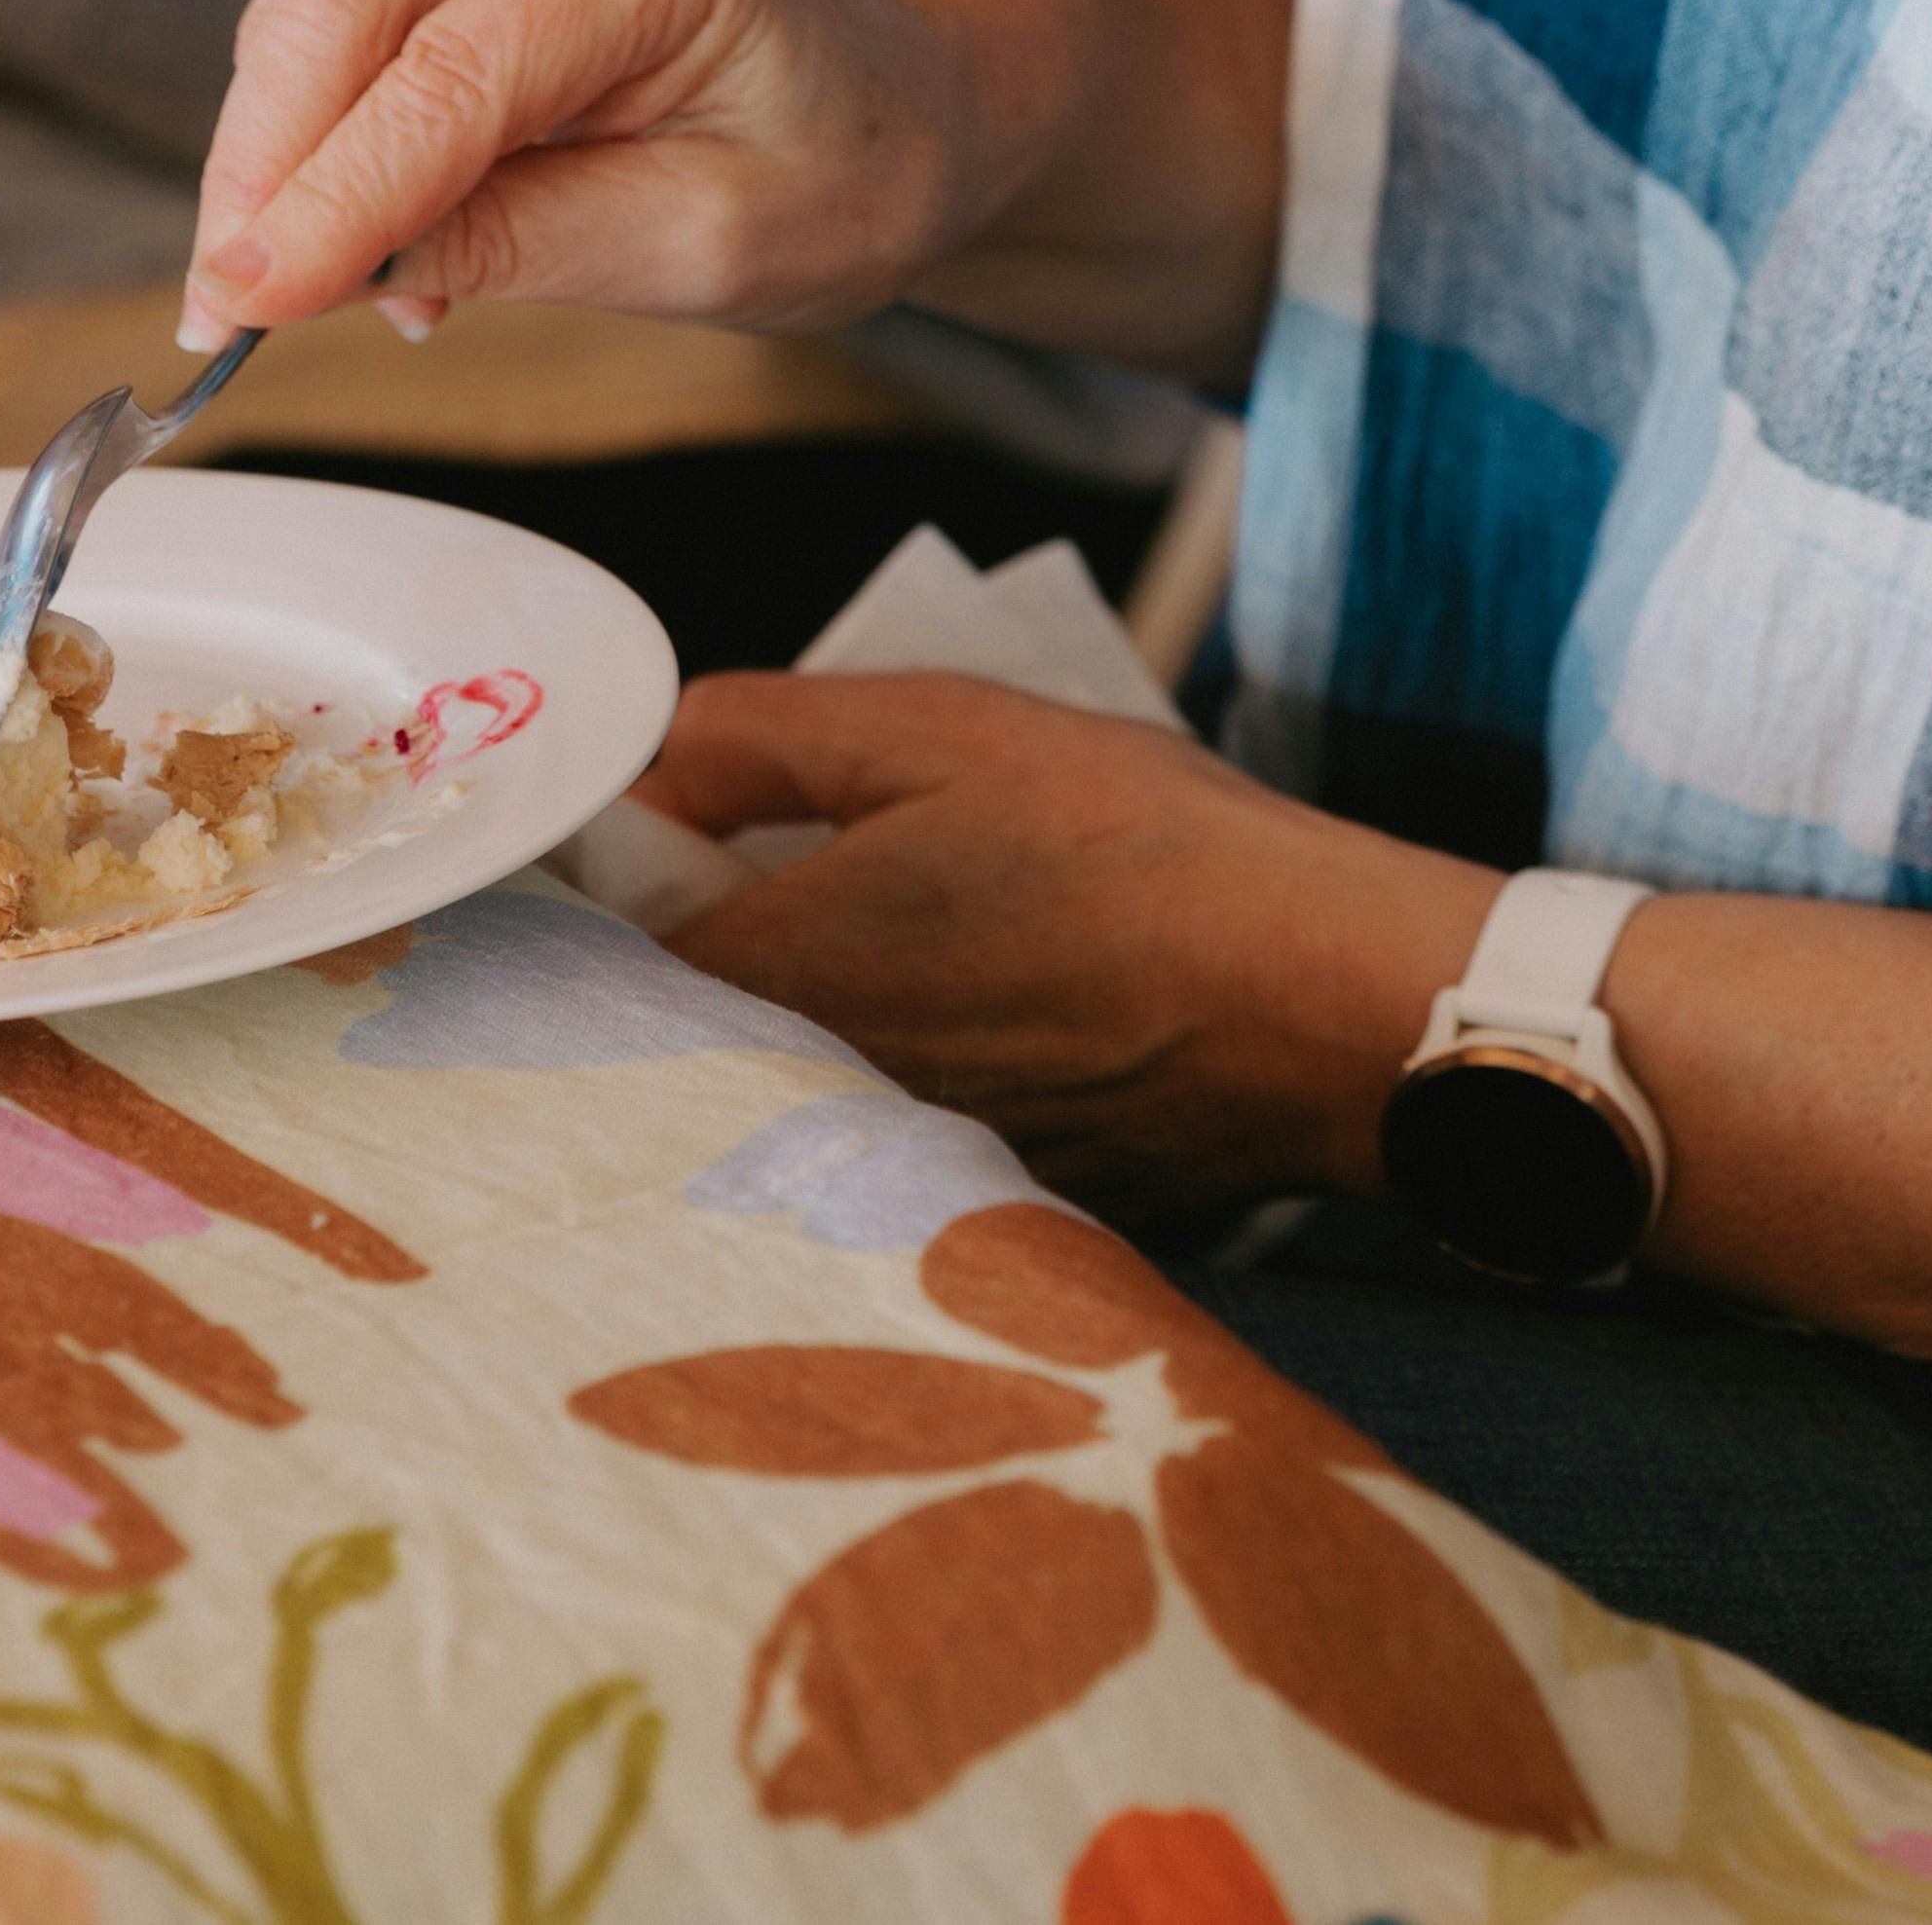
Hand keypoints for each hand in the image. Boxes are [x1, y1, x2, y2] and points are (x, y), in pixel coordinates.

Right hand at [181, 0, 974, 342]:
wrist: (898, 98)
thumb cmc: (838, 169)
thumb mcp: (703, 249)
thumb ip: (509, 246)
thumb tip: (306, 270)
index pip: (444, 77)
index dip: (324, 202)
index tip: (233, 309)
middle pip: (338, 6)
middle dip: (263, 171)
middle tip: (230, 314)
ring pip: (312, 1)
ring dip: (298, 149)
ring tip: (399, 276)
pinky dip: (330, 108)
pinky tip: (406, 196)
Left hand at [649, 673, 1493, 1213]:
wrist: (1320, 1003)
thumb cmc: (1138, 851)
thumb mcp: (939, 728)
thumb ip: (760, 736)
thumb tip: (659, 762)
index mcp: (767, 979)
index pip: (611, 935)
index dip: (645, 865)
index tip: (712, 817)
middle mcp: (799, 1104)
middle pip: (697, 1016)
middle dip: (742, 933)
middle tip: (847, 858)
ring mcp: (889, 1169)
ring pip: (802, 1074)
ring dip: (838, 1004)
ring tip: (957, 928)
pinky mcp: (980, 1202)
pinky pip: (901, 1127)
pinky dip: (932, 1067)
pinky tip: (1026, 1007)